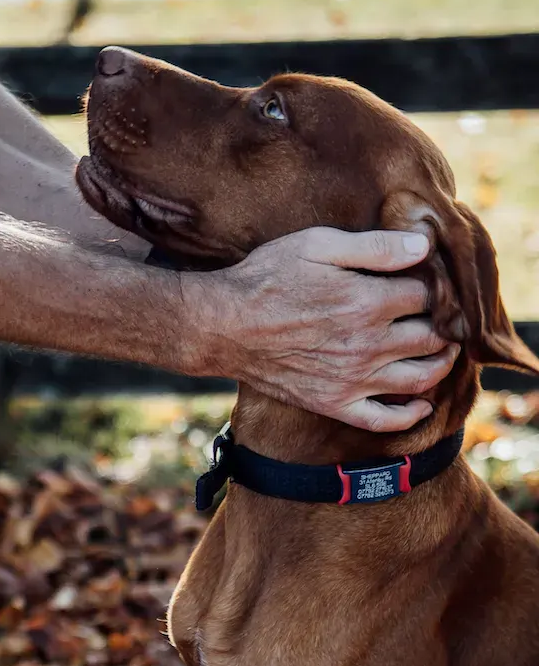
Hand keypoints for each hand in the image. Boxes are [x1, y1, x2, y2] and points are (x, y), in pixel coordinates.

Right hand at [181, 227, 459, 431]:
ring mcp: (353, 379)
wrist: (223, 326)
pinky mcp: (335, 403)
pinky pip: (385, 420)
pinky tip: (420, 403)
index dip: (430, 285)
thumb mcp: (314, 245)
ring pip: (421, 378)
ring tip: (442, 350)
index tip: (424, 281)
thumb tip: (422, 246)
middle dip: (442, 323)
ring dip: (441, 364)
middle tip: (440, 315)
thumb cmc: (266, 278)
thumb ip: (372, 247)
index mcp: (368, 302)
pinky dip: (411, 414)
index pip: (426, 296)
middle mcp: (369, 344)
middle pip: (431, 337)